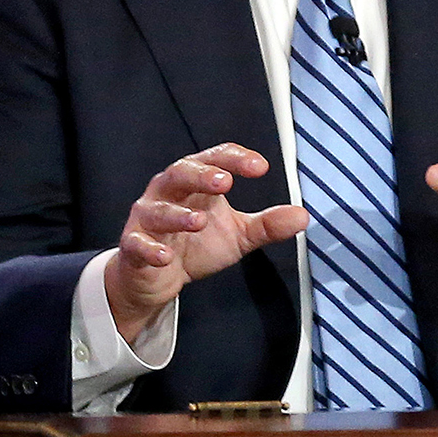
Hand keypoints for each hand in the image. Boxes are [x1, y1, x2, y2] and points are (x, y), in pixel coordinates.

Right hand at [106, 143, 309, 343]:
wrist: (156, 277)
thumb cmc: (196, 245)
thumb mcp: (237, 235)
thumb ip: (266, 225)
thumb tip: (303, 216)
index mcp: (195, 183)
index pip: (215, 159)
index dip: (235, 159)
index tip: (260, 167)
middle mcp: (168, 193)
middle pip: (181, 173)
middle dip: (201, 175)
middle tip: (224, 181)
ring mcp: (147, 218)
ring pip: (158, 209)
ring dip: (177, 215)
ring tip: (199, 221)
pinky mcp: (133, 245)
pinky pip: (137, 243)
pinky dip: (150, 249)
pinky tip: (165, 256)